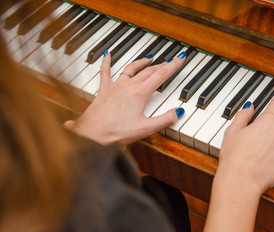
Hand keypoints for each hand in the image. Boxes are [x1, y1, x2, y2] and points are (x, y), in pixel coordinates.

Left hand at [65, 51, 185, 144]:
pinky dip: (106, 62)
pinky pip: (105, 72)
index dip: (173, 66)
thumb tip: (178, 112)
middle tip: (169, 62)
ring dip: (141, 63)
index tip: (180, 58)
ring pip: (131, 69)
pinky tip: (107, 54)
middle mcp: (128, 86)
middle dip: (161, 65)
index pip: (161, 75)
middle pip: (148, 71)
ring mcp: (115, 87)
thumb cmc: (116, 132)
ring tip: (149, 58)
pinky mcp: (104, 91)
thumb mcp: (146, 128)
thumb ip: (165, 119)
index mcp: (140, 93)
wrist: (92, 135)